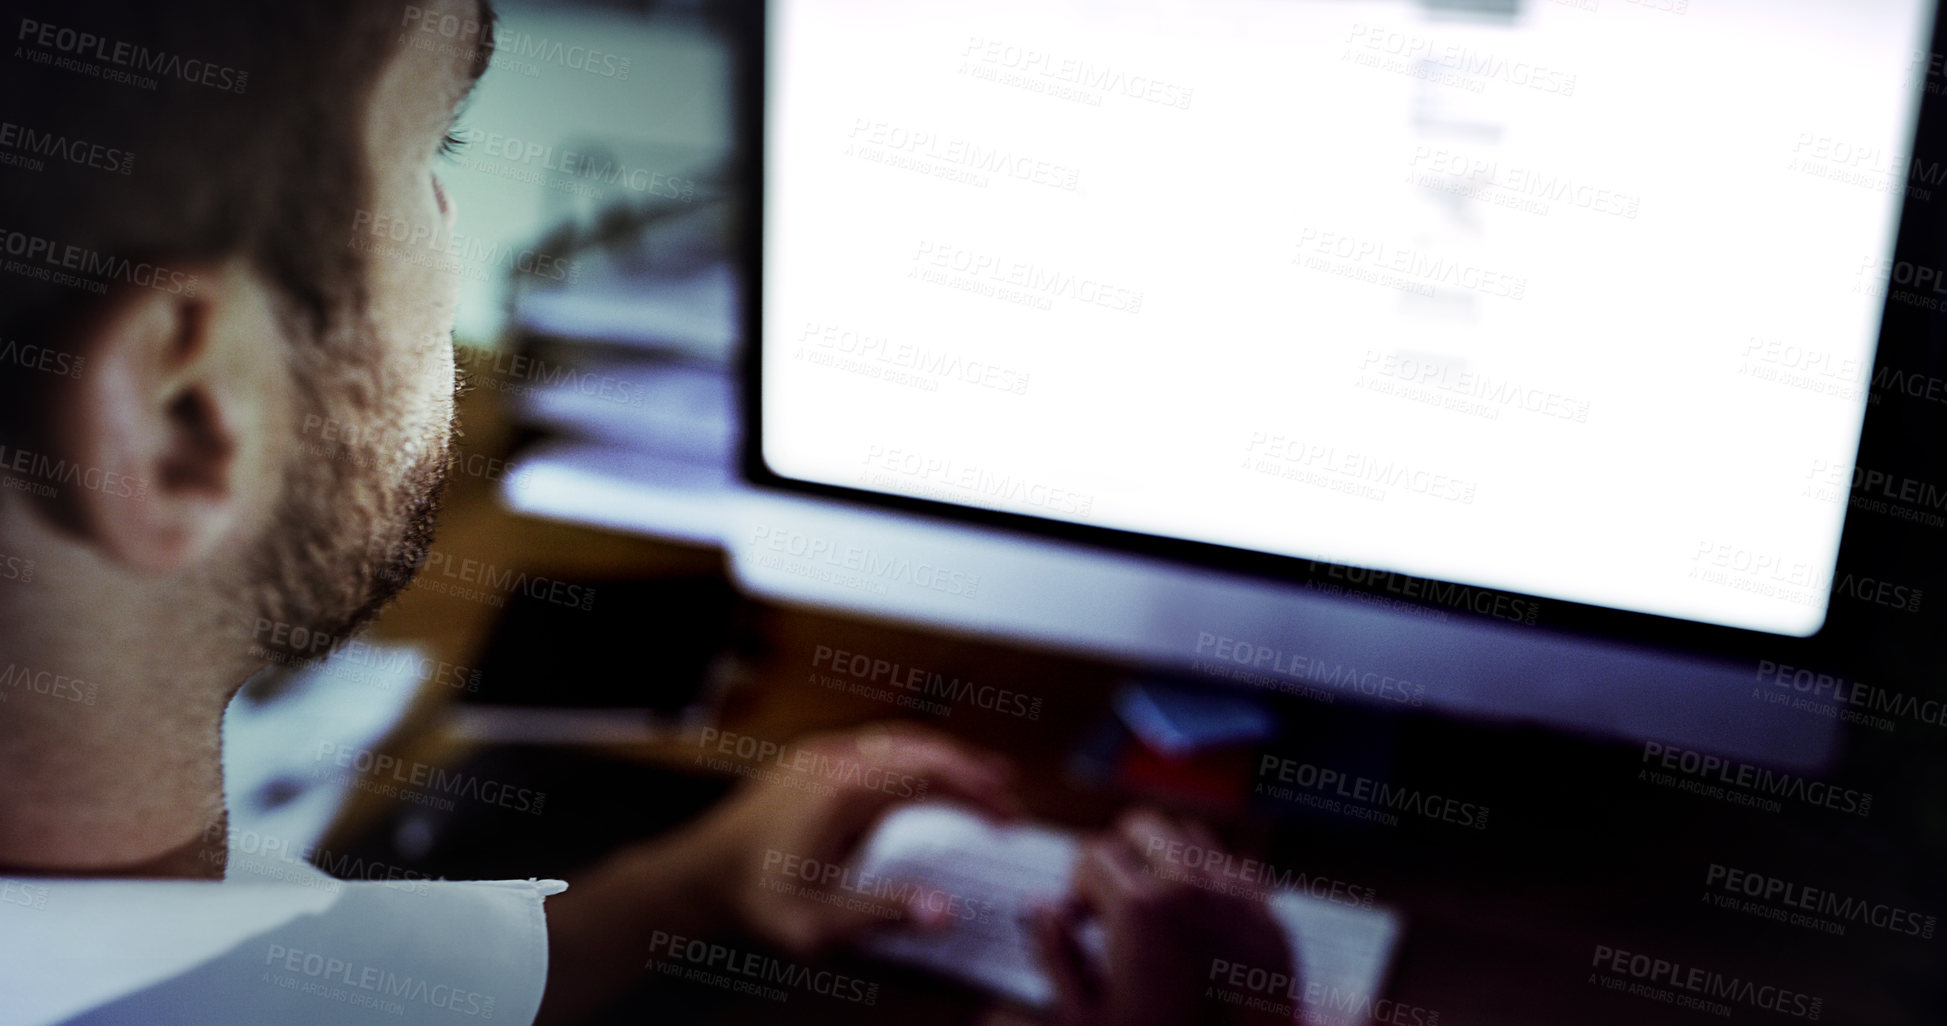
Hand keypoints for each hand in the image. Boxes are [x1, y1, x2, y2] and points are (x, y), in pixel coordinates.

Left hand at [694, 721, 1019, 957]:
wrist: (699, 873)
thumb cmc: (754, 896)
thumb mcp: (817, 922)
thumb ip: (883, 914)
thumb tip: (943, 911)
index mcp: (844, 790)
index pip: (928, 774)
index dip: (975, 790)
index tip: (1006, 812)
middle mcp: (835, 759)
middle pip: (920, 746)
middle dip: (969, 767)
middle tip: (1007, 792)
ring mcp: (821, 754)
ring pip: (897, 739)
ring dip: (943, 756)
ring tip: (981, 775)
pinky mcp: (811, 760)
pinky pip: (873, 745)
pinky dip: (911, 756)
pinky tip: (922, 774)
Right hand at [1033, 810, 1295, 1025]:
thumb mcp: (1087, 1014)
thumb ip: (1055, 953)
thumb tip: (1038, 904)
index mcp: (1138, 909)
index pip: (1092, 852)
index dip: (1076, 885)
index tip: (1081, 919)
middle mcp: (1190, 889)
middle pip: (1140, 825)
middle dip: (1117, 853)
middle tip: (1112, 899)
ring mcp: (1236, 897)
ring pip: (1189, 835)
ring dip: (1163, 858)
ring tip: (1155, 904)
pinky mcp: (1269, 915)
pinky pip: (1234, 864)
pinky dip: (1208, 877)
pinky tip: (1197, 918)